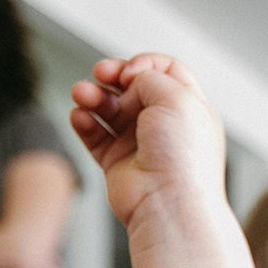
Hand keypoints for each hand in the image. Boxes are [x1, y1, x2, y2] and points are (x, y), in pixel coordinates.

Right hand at [68, 54, 224, 228]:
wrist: (168, 203)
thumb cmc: (184, 159)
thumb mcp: (177, 97)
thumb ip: (151, 76)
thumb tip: (131, 79)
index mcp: (188, 108)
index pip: (165, 71)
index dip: (145, 64)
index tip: (132, 71)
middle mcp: (166, 125)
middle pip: (132, 86)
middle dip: (113, 75)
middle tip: (101, 73)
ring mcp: (141, 143)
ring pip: (109, 108)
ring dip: (92, 95)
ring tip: (81, 94)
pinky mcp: (118, 162)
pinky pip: (95, 134)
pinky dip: (84, 121)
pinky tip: (79, 116)